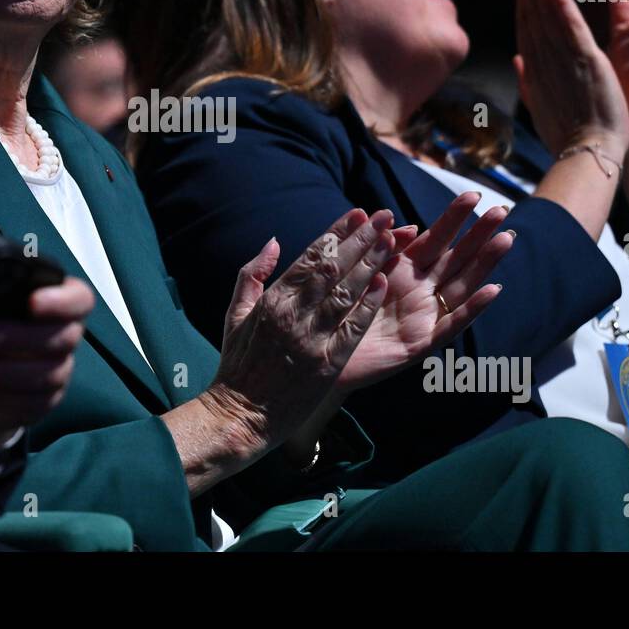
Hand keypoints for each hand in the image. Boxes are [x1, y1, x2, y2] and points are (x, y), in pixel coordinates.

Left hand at [0, 277, 90, 436]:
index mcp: (55, 301)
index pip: (80, 299)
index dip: (63, 302)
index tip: (32, 302)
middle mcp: (65, 335)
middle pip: (67, 338)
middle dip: (26, 338)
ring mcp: (57, 370)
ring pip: (50, 375)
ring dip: (7, 372)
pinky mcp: (42, 402)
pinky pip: (33, 404)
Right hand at [204, 208, 397, 452]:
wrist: (240, 415)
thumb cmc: (238, 364)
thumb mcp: (236, 314)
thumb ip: (252, 275)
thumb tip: (273, 241)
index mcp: (272, 301)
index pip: (310, 257)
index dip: (336, 232)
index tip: (358, 213)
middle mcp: (292, 315)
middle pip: (333, 268)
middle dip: (361, 239)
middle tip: (385, 217)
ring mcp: (310, 340)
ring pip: (346, 292)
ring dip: (371, 264)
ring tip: (393, 241)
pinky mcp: (327, 364)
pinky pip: (352, 329)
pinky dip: (368, 305)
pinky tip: (385, 284)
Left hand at [336, 192, 511, 394]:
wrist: (318, 352)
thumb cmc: (337, 309)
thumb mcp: (356, 271)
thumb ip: (379, 248)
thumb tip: (404, 224)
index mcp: (404, 269)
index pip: (436, 238)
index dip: (454, 217)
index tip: (473, 194)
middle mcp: (420, 290)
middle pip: (456, 258)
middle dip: (479, 234)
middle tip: (502, 209)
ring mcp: (423, 316)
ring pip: (462, 286)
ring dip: (484, 263)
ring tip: (506, 239)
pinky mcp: (420, 344)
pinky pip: (451, 325)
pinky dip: (472, 309)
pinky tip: (493, 290)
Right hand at [514, 0, 628, 160]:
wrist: (586, 157)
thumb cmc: (569, 137)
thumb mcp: (542, 106)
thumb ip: (528, 80)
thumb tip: (517, 60)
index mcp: (535, 70)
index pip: (527, 26)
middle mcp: (542, 62)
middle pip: (531, 14)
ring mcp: (561, 62)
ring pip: (546, 16)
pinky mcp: (584, 63)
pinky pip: (569, 30)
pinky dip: (560, 6)